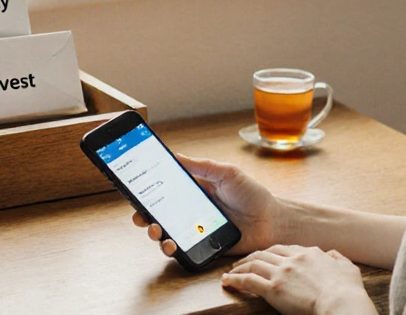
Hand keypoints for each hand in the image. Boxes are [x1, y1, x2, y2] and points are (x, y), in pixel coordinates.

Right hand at [131, 155, 282, 256]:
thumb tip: (174, 155)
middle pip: (159, 213)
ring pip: (166, 233)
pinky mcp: (203, 247)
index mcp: (195, 190)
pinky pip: (183, 249)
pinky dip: (172, 248)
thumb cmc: (252, 194)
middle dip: (144, 215)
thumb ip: (201, 166)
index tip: (132, 188)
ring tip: (155, 231)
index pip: (165, 189)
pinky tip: (171, 244)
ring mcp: (196, 230)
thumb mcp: (226, 173)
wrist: (273, 221)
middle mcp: (192, 210)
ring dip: (155, 233)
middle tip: (139, 216)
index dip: (147, 189)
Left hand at [222, 245, 375, 314]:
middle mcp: (293, 259)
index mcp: (309, 253)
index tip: (266, 256)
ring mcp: (282, 272)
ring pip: (254, 264)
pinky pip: (248, 280)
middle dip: (252, 257)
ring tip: (231, 271)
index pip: (285, 248)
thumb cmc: (348, 290)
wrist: (341, 302)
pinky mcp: (273, 289)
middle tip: (242, 262)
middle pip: (266, 253)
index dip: (272, 252)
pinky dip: (235, 279)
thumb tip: (333, 255)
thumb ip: (338, 258)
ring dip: (240, 267)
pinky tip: (228, 282)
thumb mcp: (348, 268)